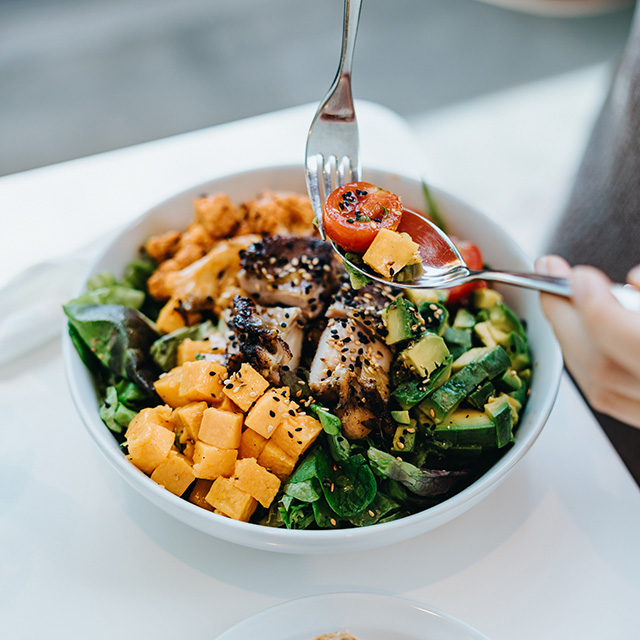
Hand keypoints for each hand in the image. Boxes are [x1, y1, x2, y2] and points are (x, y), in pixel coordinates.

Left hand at [535, 255, 639, 428]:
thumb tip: (631, 281)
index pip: (630, 340)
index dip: (596, 306)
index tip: (578, 277)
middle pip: (600, 366)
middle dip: (566, 316)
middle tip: (550, 277)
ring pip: (598, 388)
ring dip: (570, 339)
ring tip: (563, 301)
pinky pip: (607, 400)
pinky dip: (585, 364)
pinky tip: (580, 337)